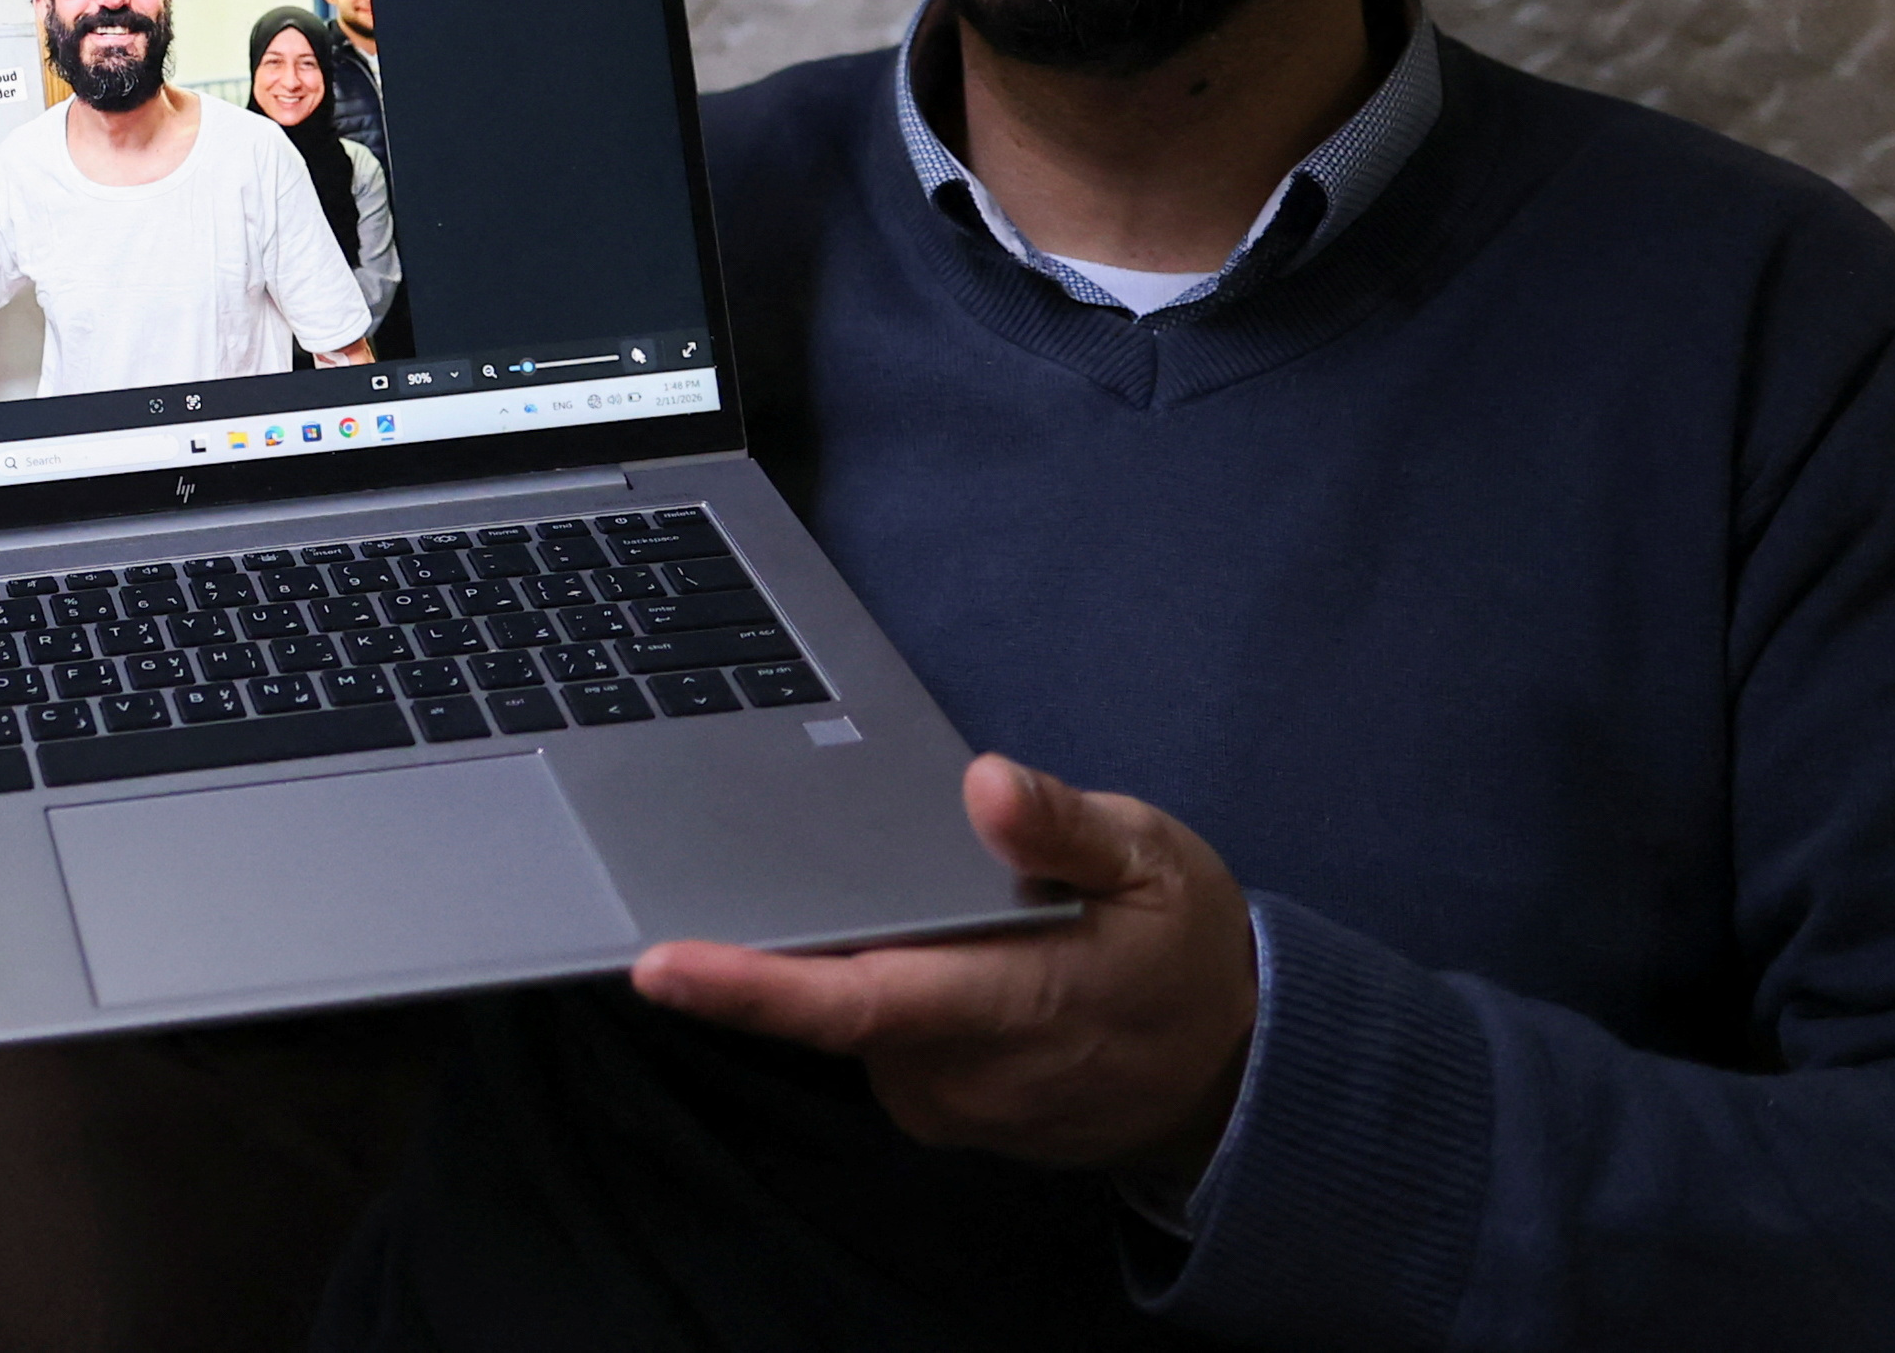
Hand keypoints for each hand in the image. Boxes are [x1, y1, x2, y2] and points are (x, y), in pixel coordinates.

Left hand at [628, 754, 1257, 1180]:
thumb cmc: (1188, 954)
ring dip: (855, 953)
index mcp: (1007, 1005)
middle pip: (829, 998)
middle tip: (804, 857)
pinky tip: (932, 945)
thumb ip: (1061, 827)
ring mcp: (946, 1102)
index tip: (659, 962)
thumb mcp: (1152, 861)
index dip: (747, 985)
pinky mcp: (940, 1109)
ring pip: (850, 1016)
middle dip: (798, 928)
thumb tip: (986, 785)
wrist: (1235, 1075)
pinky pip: (877, 1038)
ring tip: (933, 903)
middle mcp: (960, 1072)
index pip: (850, 999)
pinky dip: (882, 984)